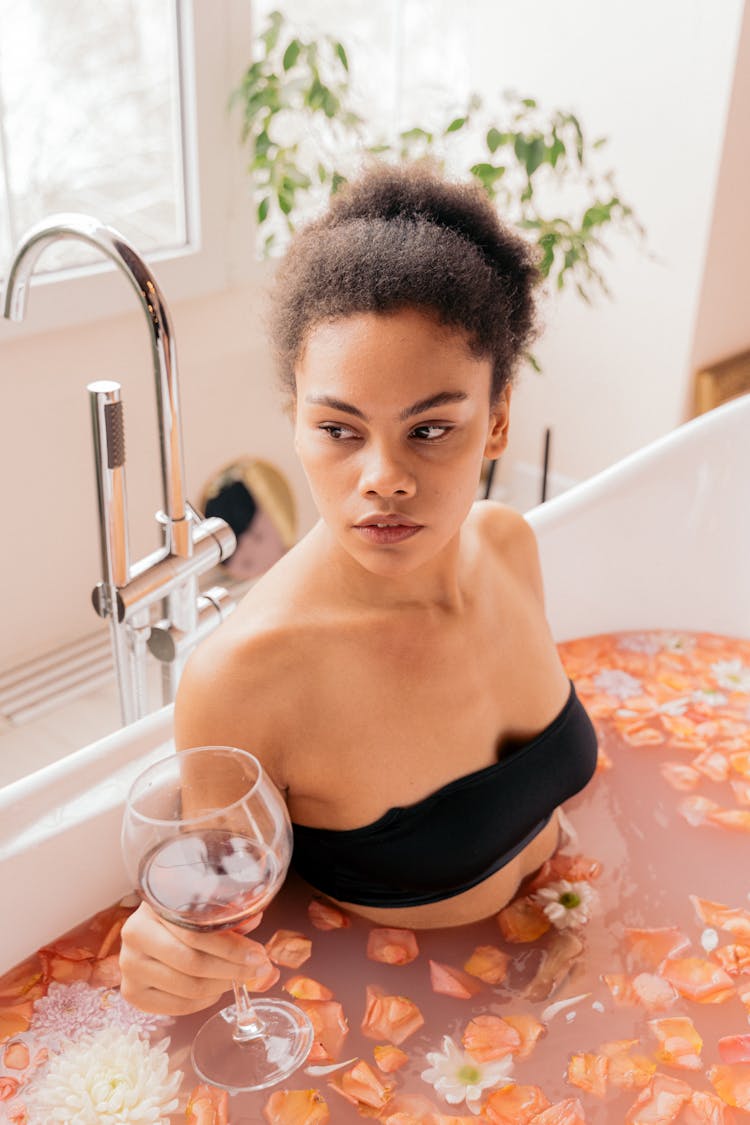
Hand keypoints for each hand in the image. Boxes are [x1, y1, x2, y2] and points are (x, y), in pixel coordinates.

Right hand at [119, 901, 271, 1015]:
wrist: (147, 927)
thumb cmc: (178, 912)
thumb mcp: (200, 904)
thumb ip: (224, 914)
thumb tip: (255, 921)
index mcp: (152, 907)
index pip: (196, 934)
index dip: (231, 947)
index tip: (258, 954)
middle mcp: (134, 936)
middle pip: (192, 964)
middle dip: (232, 969)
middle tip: (258, 969)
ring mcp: (129, 967)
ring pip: (187, 987)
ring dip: (221, 986)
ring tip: (239, 978)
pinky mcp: (132, 993)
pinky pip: (176, 1006)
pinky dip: (203, 1002)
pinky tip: (215, 989)